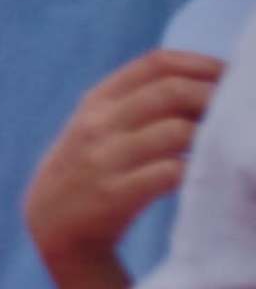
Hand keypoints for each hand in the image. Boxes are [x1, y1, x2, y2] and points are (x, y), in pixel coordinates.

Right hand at [26, 48, 218, 263]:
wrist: (51, 224)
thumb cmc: (90, 168)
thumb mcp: (98, 125)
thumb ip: (135, 101)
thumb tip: (207, 82)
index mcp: (98, 100)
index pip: (157, 64)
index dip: (203, 65)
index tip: (233, 78)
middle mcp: (98, 123)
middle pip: (172, 91)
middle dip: (216, 97)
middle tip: (243, 113)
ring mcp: (104, 159)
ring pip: (177, 131)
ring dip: (213, 135)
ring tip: (229, 143)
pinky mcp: (115, 195)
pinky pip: (171, 174)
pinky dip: (197, 170)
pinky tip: (208, 173)